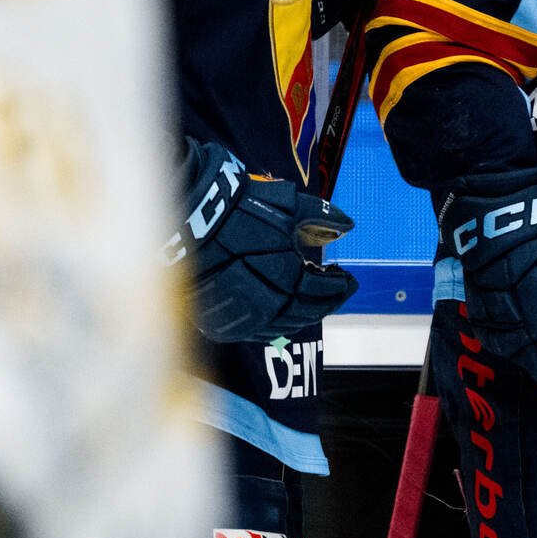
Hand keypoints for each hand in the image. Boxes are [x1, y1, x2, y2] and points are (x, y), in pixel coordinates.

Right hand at [168, 139, 358, 341]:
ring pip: (281, 326)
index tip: (348, 278)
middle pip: (305, 312)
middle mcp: (266, 305)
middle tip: (338, 292)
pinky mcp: (219, 322)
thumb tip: (348, 226)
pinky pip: (255, 332)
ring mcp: (241, 317)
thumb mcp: (288, 205)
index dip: (340, 285)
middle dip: (326, 302)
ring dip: (302, 315)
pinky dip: (274, 325)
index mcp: (287, 278)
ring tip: (313, 302)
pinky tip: (280, 314)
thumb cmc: (242, 208)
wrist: (188, 218)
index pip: (323, 290)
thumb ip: (321, 217)